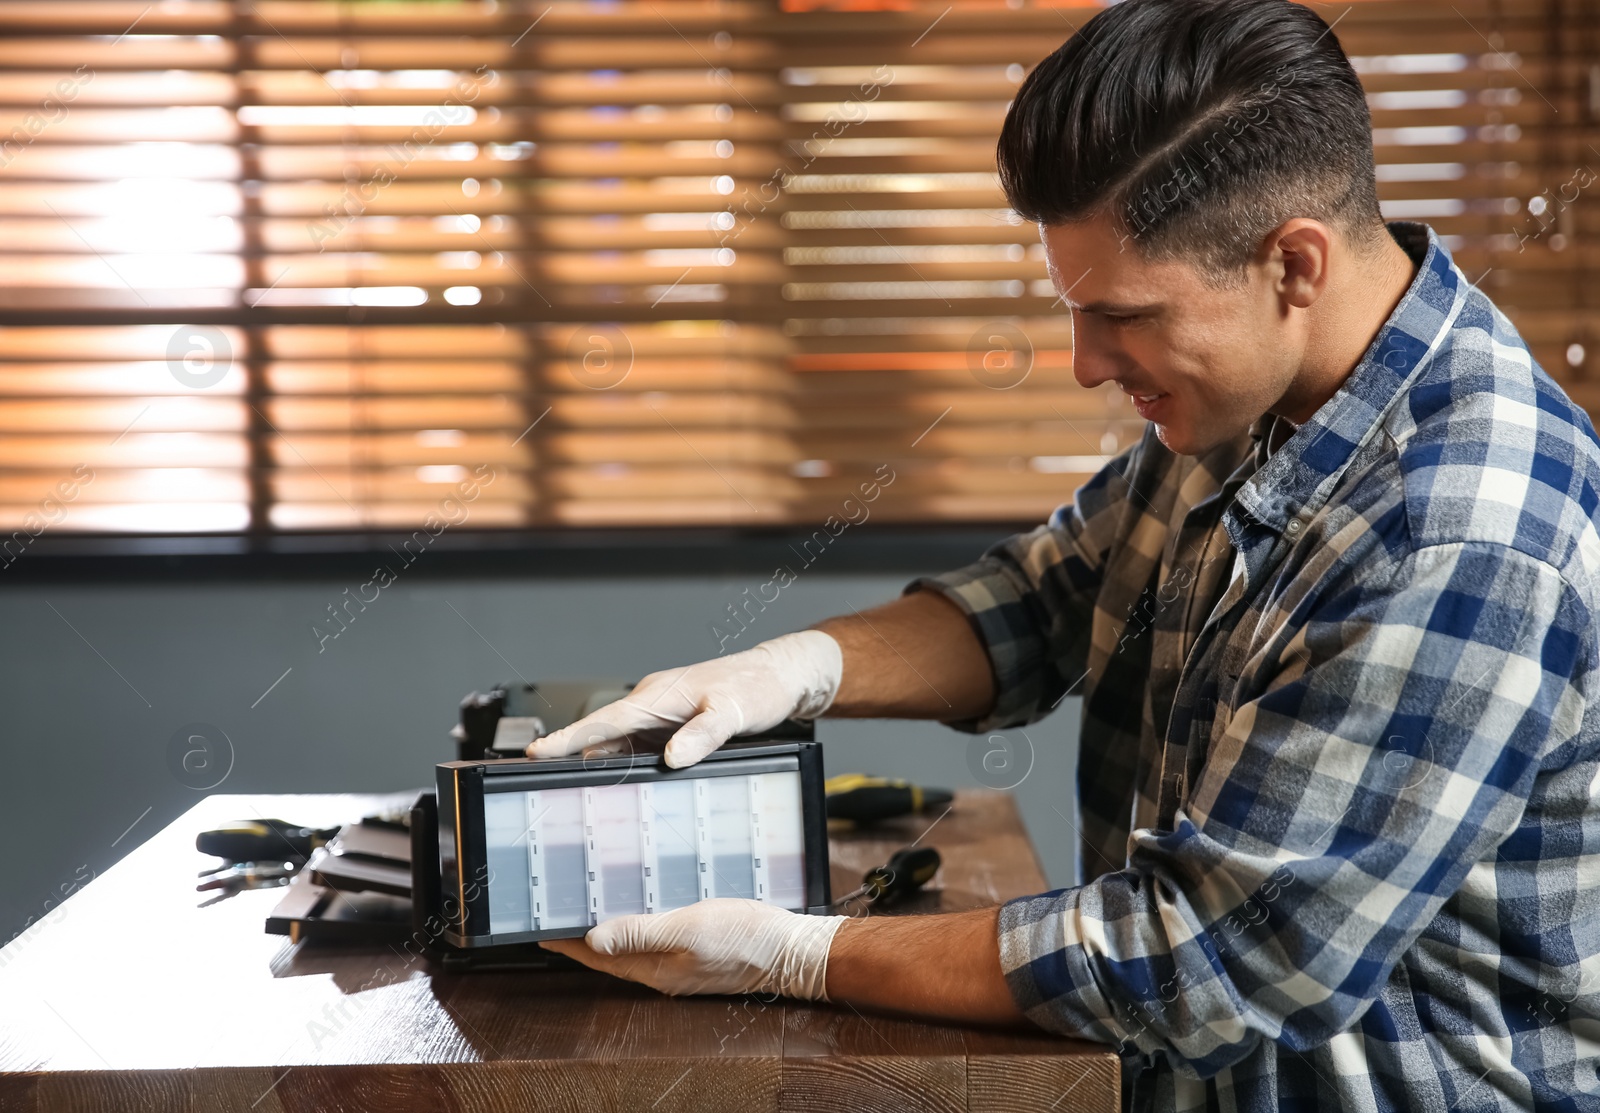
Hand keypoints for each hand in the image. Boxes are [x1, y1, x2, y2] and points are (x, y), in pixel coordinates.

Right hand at [525, 630, 842, 767]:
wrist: (782, 678)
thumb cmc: (757, 687)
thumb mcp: (733, 712)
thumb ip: (703, 734)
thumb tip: (673, 757)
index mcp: (657, 696)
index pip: (603, 721)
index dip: (568, 739)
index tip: (534, 752)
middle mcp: (653, 705)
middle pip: (603, 737)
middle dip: (573, 759)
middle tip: (544, 788)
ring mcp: (661, 717)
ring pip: (621, 747)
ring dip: (602, 768)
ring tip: (578, 799)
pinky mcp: (673, 728)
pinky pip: (641, 751)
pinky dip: (630, 769)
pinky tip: (626, 791)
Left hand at [540, 899, 846, 998]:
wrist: (792, 949)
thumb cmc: (745, 939)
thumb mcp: (688, 929)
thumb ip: (641, 933)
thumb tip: (593, 938)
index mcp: (655, 969)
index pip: (597, 957)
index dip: (567, 943)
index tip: (540, 928)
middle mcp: (663, 969)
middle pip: (610, 953)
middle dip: (582, 934)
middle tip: (560, 909)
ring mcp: (681, 961)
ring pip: (633, 944)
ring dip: (611, 925)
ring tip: (591, 902)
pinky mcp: (698, 949)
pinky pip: (657, 935)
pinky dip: (640, 919)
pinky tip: (643, 902)